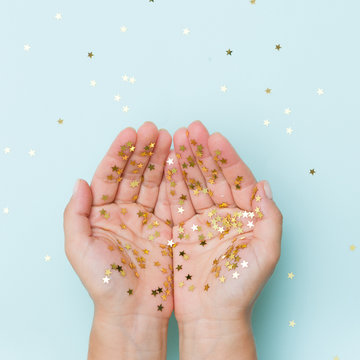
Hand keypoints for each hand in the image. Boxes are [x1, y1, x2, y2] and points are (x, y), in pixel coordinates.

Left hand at [64, 122, 172, 359]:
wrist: (134, 310)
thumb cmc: (105, 283)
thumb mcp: (79, 249)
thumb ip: (75, 214)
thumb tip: (79, 182)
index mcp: (100, 214)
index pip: (109, 176)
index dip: (119, 154)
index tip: (131, 133)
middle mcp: (123, 212)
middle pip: (133, 174)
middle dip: (143, 150)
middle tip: (155, 129)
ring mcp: (145, 219)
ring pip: (153, 182)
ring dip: (160, 160)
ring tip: (170, 139)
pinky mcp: (165, 227)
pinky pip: (169, 199)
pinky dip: (174, 181)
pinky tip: (178, 163)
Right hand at [164, 121, 282, 358]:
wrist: (212, 316)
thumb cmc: (241, 288)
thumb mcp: (265, 252)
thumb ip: (270, 217)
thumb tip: (265, 183)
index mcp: (246, 216)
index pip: (237, 179)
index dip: (227, 158)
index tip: (215, 137)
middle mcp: (224, 214)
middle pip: (212, 176)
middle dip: (202, 153)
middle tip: (191, 129)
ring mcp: (202, 221)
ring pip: (193, 185)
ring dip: (185, 162)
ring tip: (176, 139)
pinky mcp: (182, 230)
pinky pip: (177, 202)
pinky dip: (172, 184)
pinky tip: (168, 164)